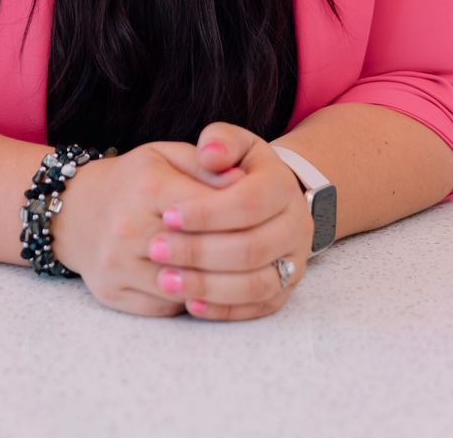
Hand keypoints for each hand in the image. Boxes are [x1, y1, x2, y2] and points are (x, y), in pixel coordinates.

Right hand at [51, 140, 245, 317]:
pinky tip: (205, 289)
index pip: (206, 210)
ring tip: (238, 276)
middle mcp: (126, 227)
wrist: (74, 210)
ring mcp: (116, 264)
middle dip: (234, 255)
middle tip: (262, 255)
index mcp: (146, 186)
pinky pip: (164, 307)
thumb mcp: (167, 157)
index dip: (238, 218)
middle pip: (197, 253)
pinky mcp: (111, 292)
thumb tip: (246, 182)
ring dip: (215, 285)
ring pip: (183, 286)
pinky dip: (189, 301)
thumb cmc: (133, 181)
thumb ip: (208, 167)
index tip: (261, 221)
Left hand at [151, 122, 313, 321]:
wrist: (265, 200)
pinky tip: (189, 305)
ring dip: (208, 286)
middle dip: (200, 251)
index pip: (248, 202)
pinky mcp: (283, 291)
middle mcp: (297, 227)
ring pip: (255, 284)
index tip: (168, 215)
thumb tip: (209, 153)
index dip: (208, 212)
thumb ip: (220, 141)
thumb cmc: (236, 169)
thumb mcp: (232, 145)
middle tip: (155, 249)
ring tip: (165, 281)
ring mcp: (293, 262)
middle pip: (251, 247)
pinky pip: (256, 309)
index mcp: (283, 187)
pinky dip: (223, 310)